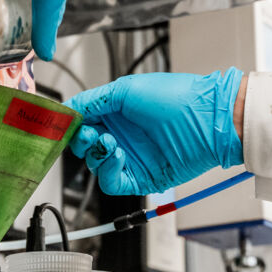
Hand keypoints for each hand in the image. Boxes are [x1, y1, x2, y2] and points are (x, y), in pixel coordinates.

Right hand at [66, 69, 244, 195]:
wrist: (208, 120)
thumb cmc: (176, 98)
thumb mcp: (126, 89)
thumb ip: (93, 100)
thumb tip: (68, 109)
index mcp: (116, 112)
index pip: (82, 122)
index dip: (71, 125)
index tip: (63, 124)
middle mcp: (122, 135)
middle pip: (85, 146)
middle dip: (80, 141)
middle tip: (88, 134)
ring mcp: (131, 157)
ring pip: (95, 165)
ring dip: (96, 154)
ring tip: (110, 143)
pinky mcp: (140, 178)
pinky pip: (112, 182)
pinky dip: (108, 171)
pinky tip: (119, 156)